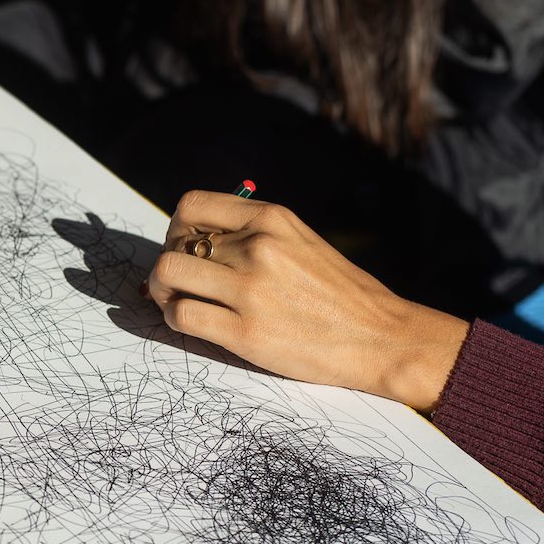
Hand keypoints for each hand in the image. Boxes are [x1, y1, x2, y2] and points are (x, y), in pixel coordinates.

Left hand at [145, 191, 468, 410]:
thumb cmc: (339, 293)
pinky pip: (179, 316)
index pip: (191, 206)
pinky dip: (173, 319)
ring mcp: (250, 290)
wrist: (383, 338)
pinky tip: (190, 323)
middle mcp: (258, 247)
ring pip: (167, 275)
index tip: (182, 246)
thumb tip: (192, 239)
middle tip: (177, 283)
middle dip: (168, 264)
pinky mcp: (244, 332)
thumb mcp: (300, 241)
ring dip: (160, 291)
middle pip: (175, 243)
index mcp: (271, 219)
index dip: (175, 227)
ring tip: (175, 301)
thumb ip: (252, 234)